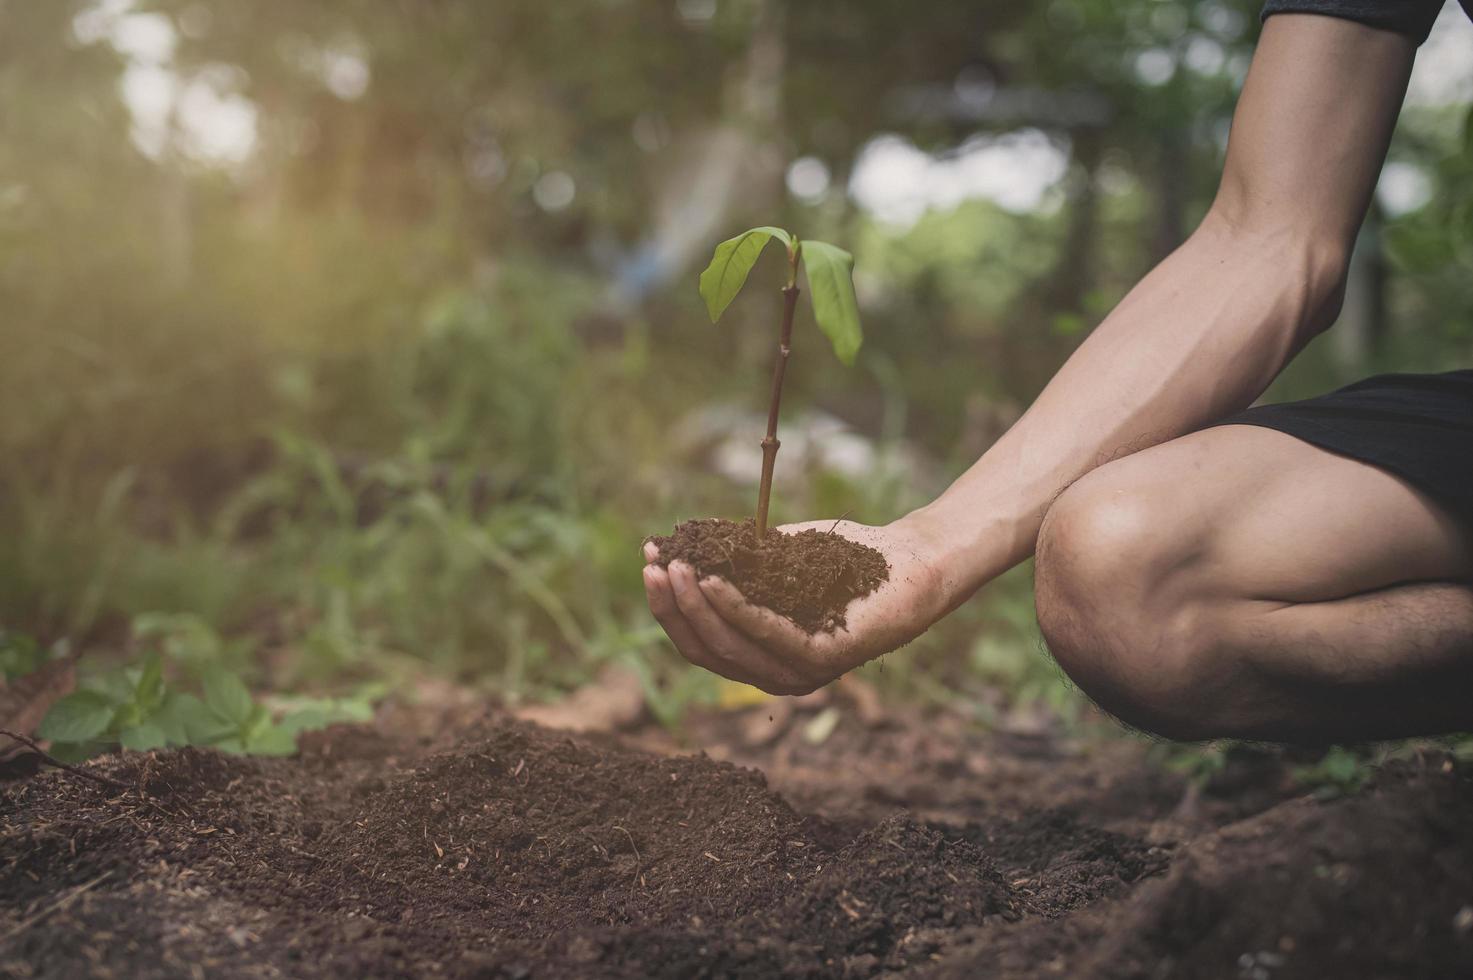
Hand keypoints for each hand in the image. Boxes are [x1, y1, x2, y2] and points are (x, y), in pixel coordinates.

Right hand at [641, 514, 961, 694]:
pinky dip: (738, 609)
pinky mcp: (827, 660)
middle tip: (654, 565)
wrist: (910, 560)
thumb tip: (668, 551)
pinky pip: (770, 637)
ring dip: (698, 605)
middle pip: (706, 649)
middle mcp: (776, 676)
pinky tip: (716, 580)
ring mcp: (802, 673)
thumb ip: (728, 567)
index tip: (648, 563)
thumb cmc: (842, 559)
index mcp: (759, 659)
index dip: (667, 606)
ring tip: (679, 566)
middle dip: (673, 606)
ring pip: (731, 648)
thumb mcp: (771, 561)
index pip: (698, 643)